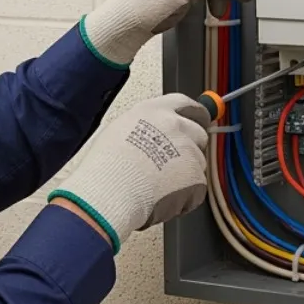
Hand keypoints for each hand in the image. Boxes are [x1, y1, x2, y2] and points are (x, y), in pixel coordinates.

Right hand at [46, 94, 212, 251]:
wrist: (111, 191)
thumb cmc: (104, 167)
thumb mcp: (118, 130)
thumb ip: (143, 126)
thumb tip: (149, 134)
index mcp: (155, 111)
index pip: (185, 104)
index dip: (193, 114)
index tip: (196, 120)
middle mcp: (176, 126)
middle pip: (198, 133)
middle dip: (190, 147)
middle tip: (172, 163)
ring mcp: (189, 151)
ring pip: (198, 163)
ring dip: (185, 175)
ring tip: (157, 186)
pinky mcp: (196, 177)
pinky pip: (197, 188)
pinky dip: (185, 197)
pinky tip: (163, 199)